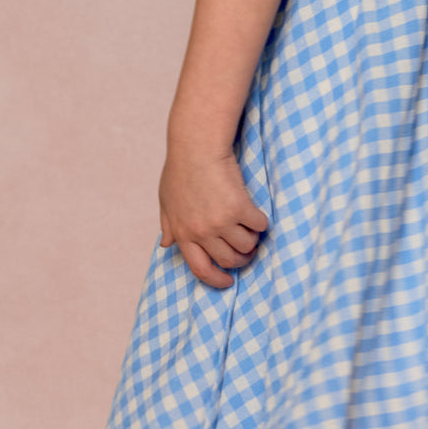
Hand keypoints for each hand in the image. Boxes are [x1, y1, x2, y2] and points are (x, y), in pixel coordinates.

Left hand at [157, 145, 270, 288]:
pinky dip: (261, 222)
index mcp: (183, 234)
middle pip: (229, 260)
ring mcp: (221, 222)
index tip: (228, 281)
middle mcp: (202, 232)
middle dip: (242, 259)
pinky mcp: (239, 208)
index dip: (217, 280)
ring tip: (251, 228)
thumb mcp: (167, 201)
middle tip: (248, 250)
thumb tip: (165, 244)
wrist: (196, 148)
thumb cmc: (181, 170)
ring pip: (247, 245)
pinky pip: (259, 225)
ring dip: (253, 240)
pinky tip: (258, 214)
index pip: (201, 269)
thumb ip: (168, 225)